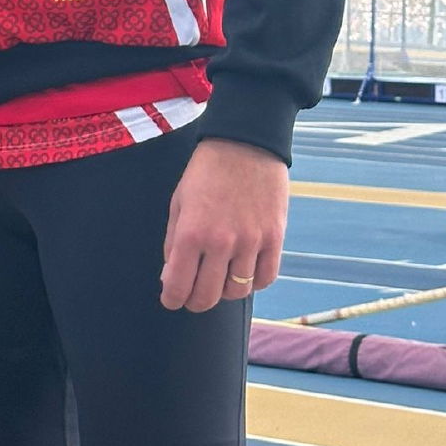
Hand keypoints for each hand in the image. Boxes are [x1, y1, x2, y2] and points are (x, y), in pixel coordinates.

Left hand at [160, 138, 286, 311]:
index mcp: (191, 232)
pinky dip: (252, 283)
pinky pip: (265, 279)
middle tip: (192, 297)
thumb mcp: (178, 202)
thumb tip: (170, 277)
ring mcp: (250, 242)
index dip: (172, 299)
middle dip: (195, 302)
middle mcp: (221, 242)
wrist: (244, 143)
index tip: (171, 299)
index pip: (178, 286)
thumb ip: (172, 242)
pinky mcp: (275, 238)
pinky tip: (243, 272)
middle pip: (207, 297)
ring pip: (237, 292)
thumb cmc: (206, 172)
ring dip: (224, 291)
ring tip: (218, 278)